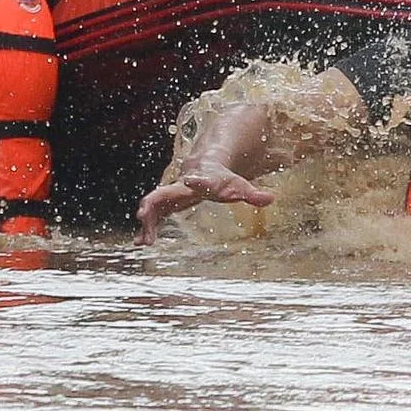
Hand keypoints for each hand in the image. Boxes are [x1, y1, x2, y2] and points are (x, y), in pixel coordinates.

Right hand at [135, 160, 274, 242]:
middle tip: (142, 216)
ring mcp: (171, 195)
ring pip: (154, 206)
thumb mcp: (239, 187)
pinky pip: (153, 216)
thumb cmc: (223, 181)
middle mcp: (181, 187)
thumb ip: (252, 194)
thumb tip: (271, 199)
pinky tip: (139, 243)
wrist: (205, 168)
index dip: (196, 180)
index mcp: (201, 181)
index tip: (190, 179)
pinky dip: (147, 228)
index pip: (198, 179)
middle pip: (164, 193)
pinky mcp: (166, 205)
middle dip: (153, 204)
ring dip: (147, 222)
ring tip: (142, 242)